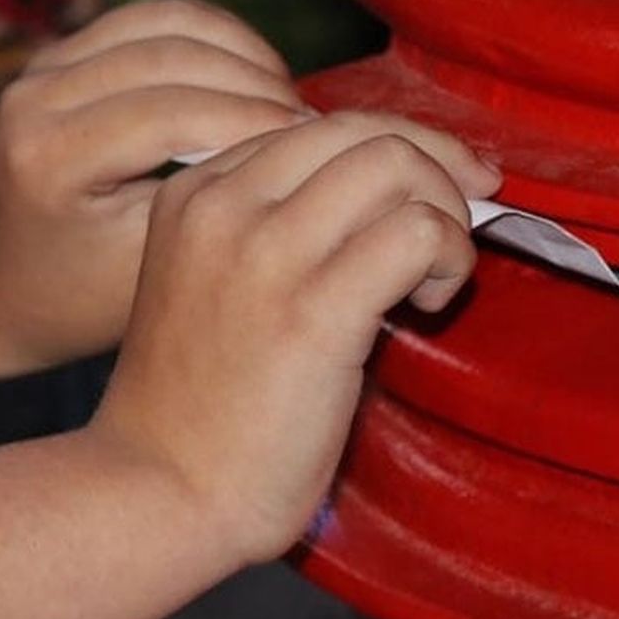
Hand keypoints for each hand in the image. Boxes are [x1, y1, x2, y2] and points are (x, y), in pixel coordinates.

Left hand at [0, 0, 308, 370]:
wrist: (4, 283)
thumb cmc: (84, 297)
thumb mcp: (152, 270)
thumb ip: (213, 209)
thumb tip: (308, 155)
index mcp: (49, 159)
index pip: (170, 112)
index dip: (253, 120)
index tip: (316, 144)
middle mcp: (36, 99)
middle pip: (173, 55)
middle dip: (258, 84)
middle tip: (317, 125)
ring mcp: (46, 66)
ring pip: (171, 22)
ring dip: (244, 52)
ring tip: (288, 103)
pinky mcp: (65, 51)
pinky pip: (156, 17)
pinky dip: (217, 37)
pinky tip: (256, 78)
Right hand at [91, 112, 501, 564]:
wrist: (157, 493)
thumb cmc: (198, 407)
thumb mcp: (211, 283)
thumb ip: (274, 228)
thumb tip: (386, 197)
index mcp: (195, 191)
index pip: (317, 125)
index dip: (392, 149)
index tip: (434, 187)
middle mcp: (225, 204)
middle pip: (361, 131)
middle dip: (434, 166)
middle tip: (462, 220)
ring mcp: (266, 253)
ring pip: (394, 164)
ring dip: (444, 212)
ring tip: (436, 274)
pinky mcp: (314, 310)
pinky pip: (416, 231)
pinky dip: (447, 256)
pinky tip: (429, 303)